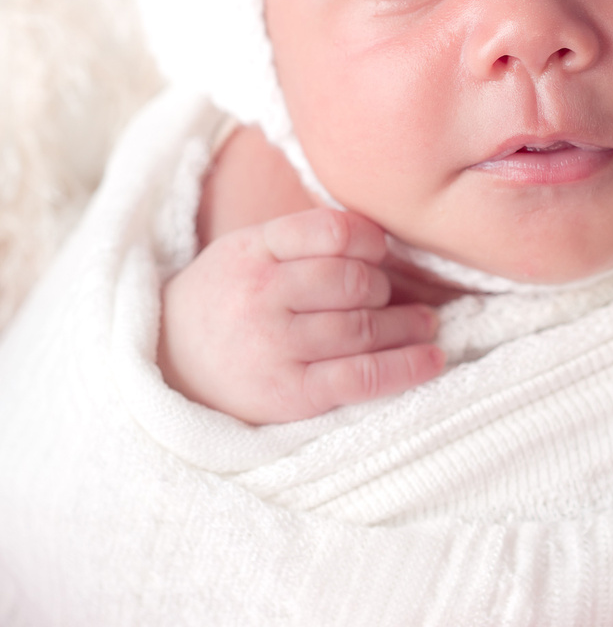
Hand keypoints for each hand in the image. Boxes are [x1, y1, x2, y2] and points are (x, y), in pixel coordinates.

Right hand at [157, 209, 444, 424]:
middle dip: (386, 289)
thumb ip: (301, 241)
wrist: (165, 365)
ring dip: (407, 326)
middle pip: (353, 282)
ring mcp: (274, 347)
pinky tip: (431, 360)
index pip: (331, 231)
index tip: (380, 251)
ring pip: (363, 328)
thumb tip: (384, 242)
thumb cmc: (224, 299)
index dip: (370, 239)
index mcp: (252, 250)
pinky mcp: (288, 395)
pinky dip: (405, 368)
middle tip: (398, 297)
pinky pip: (361, 377)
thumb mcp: (246, 251)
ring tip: (425, 324)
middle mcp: (261, 295)